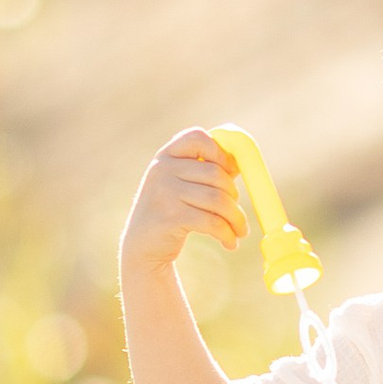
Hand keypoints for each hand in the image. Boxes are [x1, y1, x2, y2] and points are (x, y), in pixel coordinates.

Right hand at [121, 129, 248, 276]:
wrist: (142, 246)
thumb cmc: (170, 212)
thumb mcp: (180, 185)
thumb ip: (205, 171)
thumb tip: (240, 163)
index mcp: (166, 156)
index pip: (197, 137)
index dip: (220, 152)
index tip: (231, 172)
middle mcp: (162, 169)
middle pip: (216, 174)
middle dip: (234, 196)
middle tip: (238, 214)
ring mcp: (164, 192)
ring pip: (217, 199)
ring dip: (236, 218)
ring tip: (240, 231)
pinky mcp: (170, 217)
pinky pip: (211, 222)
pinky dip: (227, 234)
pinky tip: (230, 242)